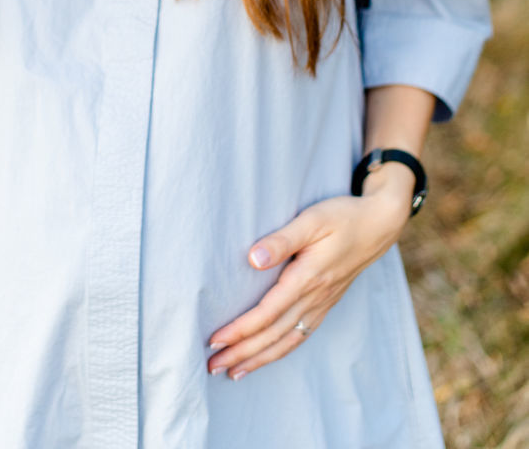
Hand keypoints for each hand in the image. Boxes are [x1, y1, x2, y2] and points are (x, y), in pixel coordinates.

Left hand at [206, 183, 411, 380]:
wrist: (378, 225)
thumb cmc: (342, 217)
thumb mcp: (311, 219)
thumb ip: (282, 239)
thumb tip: (252, 259)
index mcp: (307, 278)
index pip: (267, 313)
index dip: (240, 330)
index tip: (215, 340)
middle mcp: (315, 298)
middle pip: (273, 334)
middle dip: (242, 353)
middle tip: (212, 366)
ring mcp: (322, 304)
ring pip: (287, 341)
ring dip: (258, 359)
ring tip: (233, 373)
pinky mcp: (326, 304)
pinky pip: (301, 336)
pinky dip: (281, 351)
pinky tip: (267, 358)